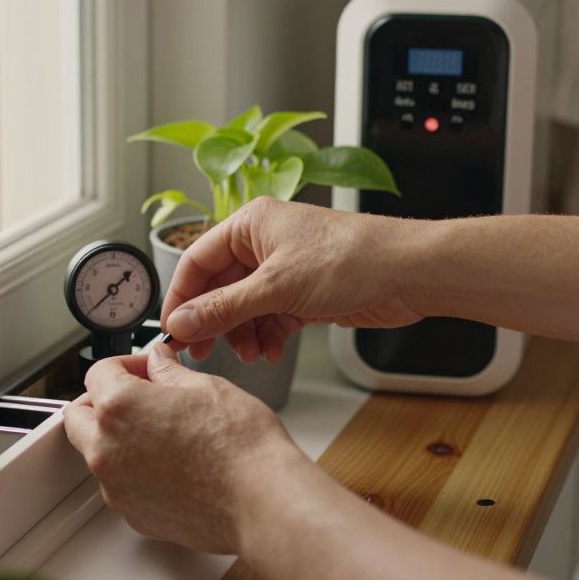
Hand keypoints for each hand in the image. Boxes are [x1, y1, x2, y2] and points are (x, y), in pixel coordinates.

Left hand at [62, 343, 307, 553]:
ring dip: (118, 438)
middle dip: (104, 401)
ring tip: (163, 433)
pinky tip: (173, 465)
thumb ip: (169, 372)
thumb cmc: (241, 447)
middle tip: (141, 396)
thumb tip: (158, 363)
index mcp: (119, 407)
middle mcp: (106, 449)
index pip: (98, 373)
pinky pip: (121, 485)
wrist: (262, 502)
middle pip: (80, 416)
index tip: (147, 369)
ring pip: (98, 453)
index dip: (127, 364)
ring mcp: (117, 488)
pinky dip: (136, 472)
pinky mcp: (134, 515)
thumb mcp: (206, 387)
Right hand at [162, 197, 427, 362]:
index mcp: (249, 224)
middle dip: (214, 322)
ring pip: (244, 307)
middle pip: (219, 288)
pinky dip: (267, 336)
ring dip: (243, 334)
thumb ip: (224, 308)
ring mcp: (284, 269)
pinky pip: (270, 317)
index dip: (181, 298)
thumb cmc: (350, 259)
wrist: (406, 273)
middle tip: (203, 352)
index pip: (196, 261)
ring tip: (252, 354)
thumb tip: (181, 322)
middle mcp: (263, 244)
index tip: (172, 331)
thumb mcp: (276, 287)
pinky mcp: (303, 293)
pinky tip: (273, 352)